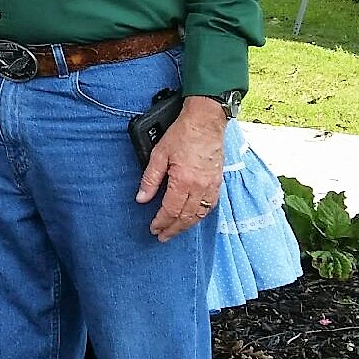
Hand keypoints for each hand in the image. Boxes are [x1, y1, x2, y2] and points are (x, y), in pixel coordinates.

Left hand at [136, 96, 226, 240]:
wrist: (205, 122)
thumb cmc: (182, 134)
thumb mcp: (159, 154)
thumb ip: (150, 179)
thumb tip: (141, 199)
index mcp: (183, 181)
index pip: (171, 210)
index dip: (161, 222)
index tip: (153, 229)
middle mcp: (200, 187)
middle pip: (186, 217)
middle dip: (173, 229)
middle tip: (162, 237)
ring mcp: (211, 185)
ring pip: (199, 214)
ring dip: (187, 226)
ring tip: (175, 231)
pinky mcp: (218, 182)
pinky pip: (210, 206)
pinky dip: (200, 216)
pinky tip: (193, 218)